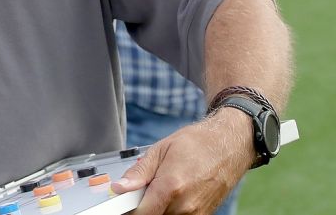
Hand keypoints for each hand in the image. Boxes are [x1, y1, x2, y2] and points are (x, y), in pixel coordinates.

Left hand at [111, 109, 254, 213]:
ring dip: (159, 207)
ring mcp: (197, 213)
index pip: (141, 213)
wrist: (230, 145)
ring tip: (163, 187)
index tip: (125, 200)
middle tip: (145, 188)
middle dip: (144, 205)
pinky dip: (172, 208)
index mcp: (171, 187)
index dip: (130, 208)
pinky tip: (175, 193)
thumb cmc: (198, 143)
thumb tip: (119, 187)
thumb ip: (139, 173)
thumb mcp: (161, 150)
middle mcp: (185, 206)